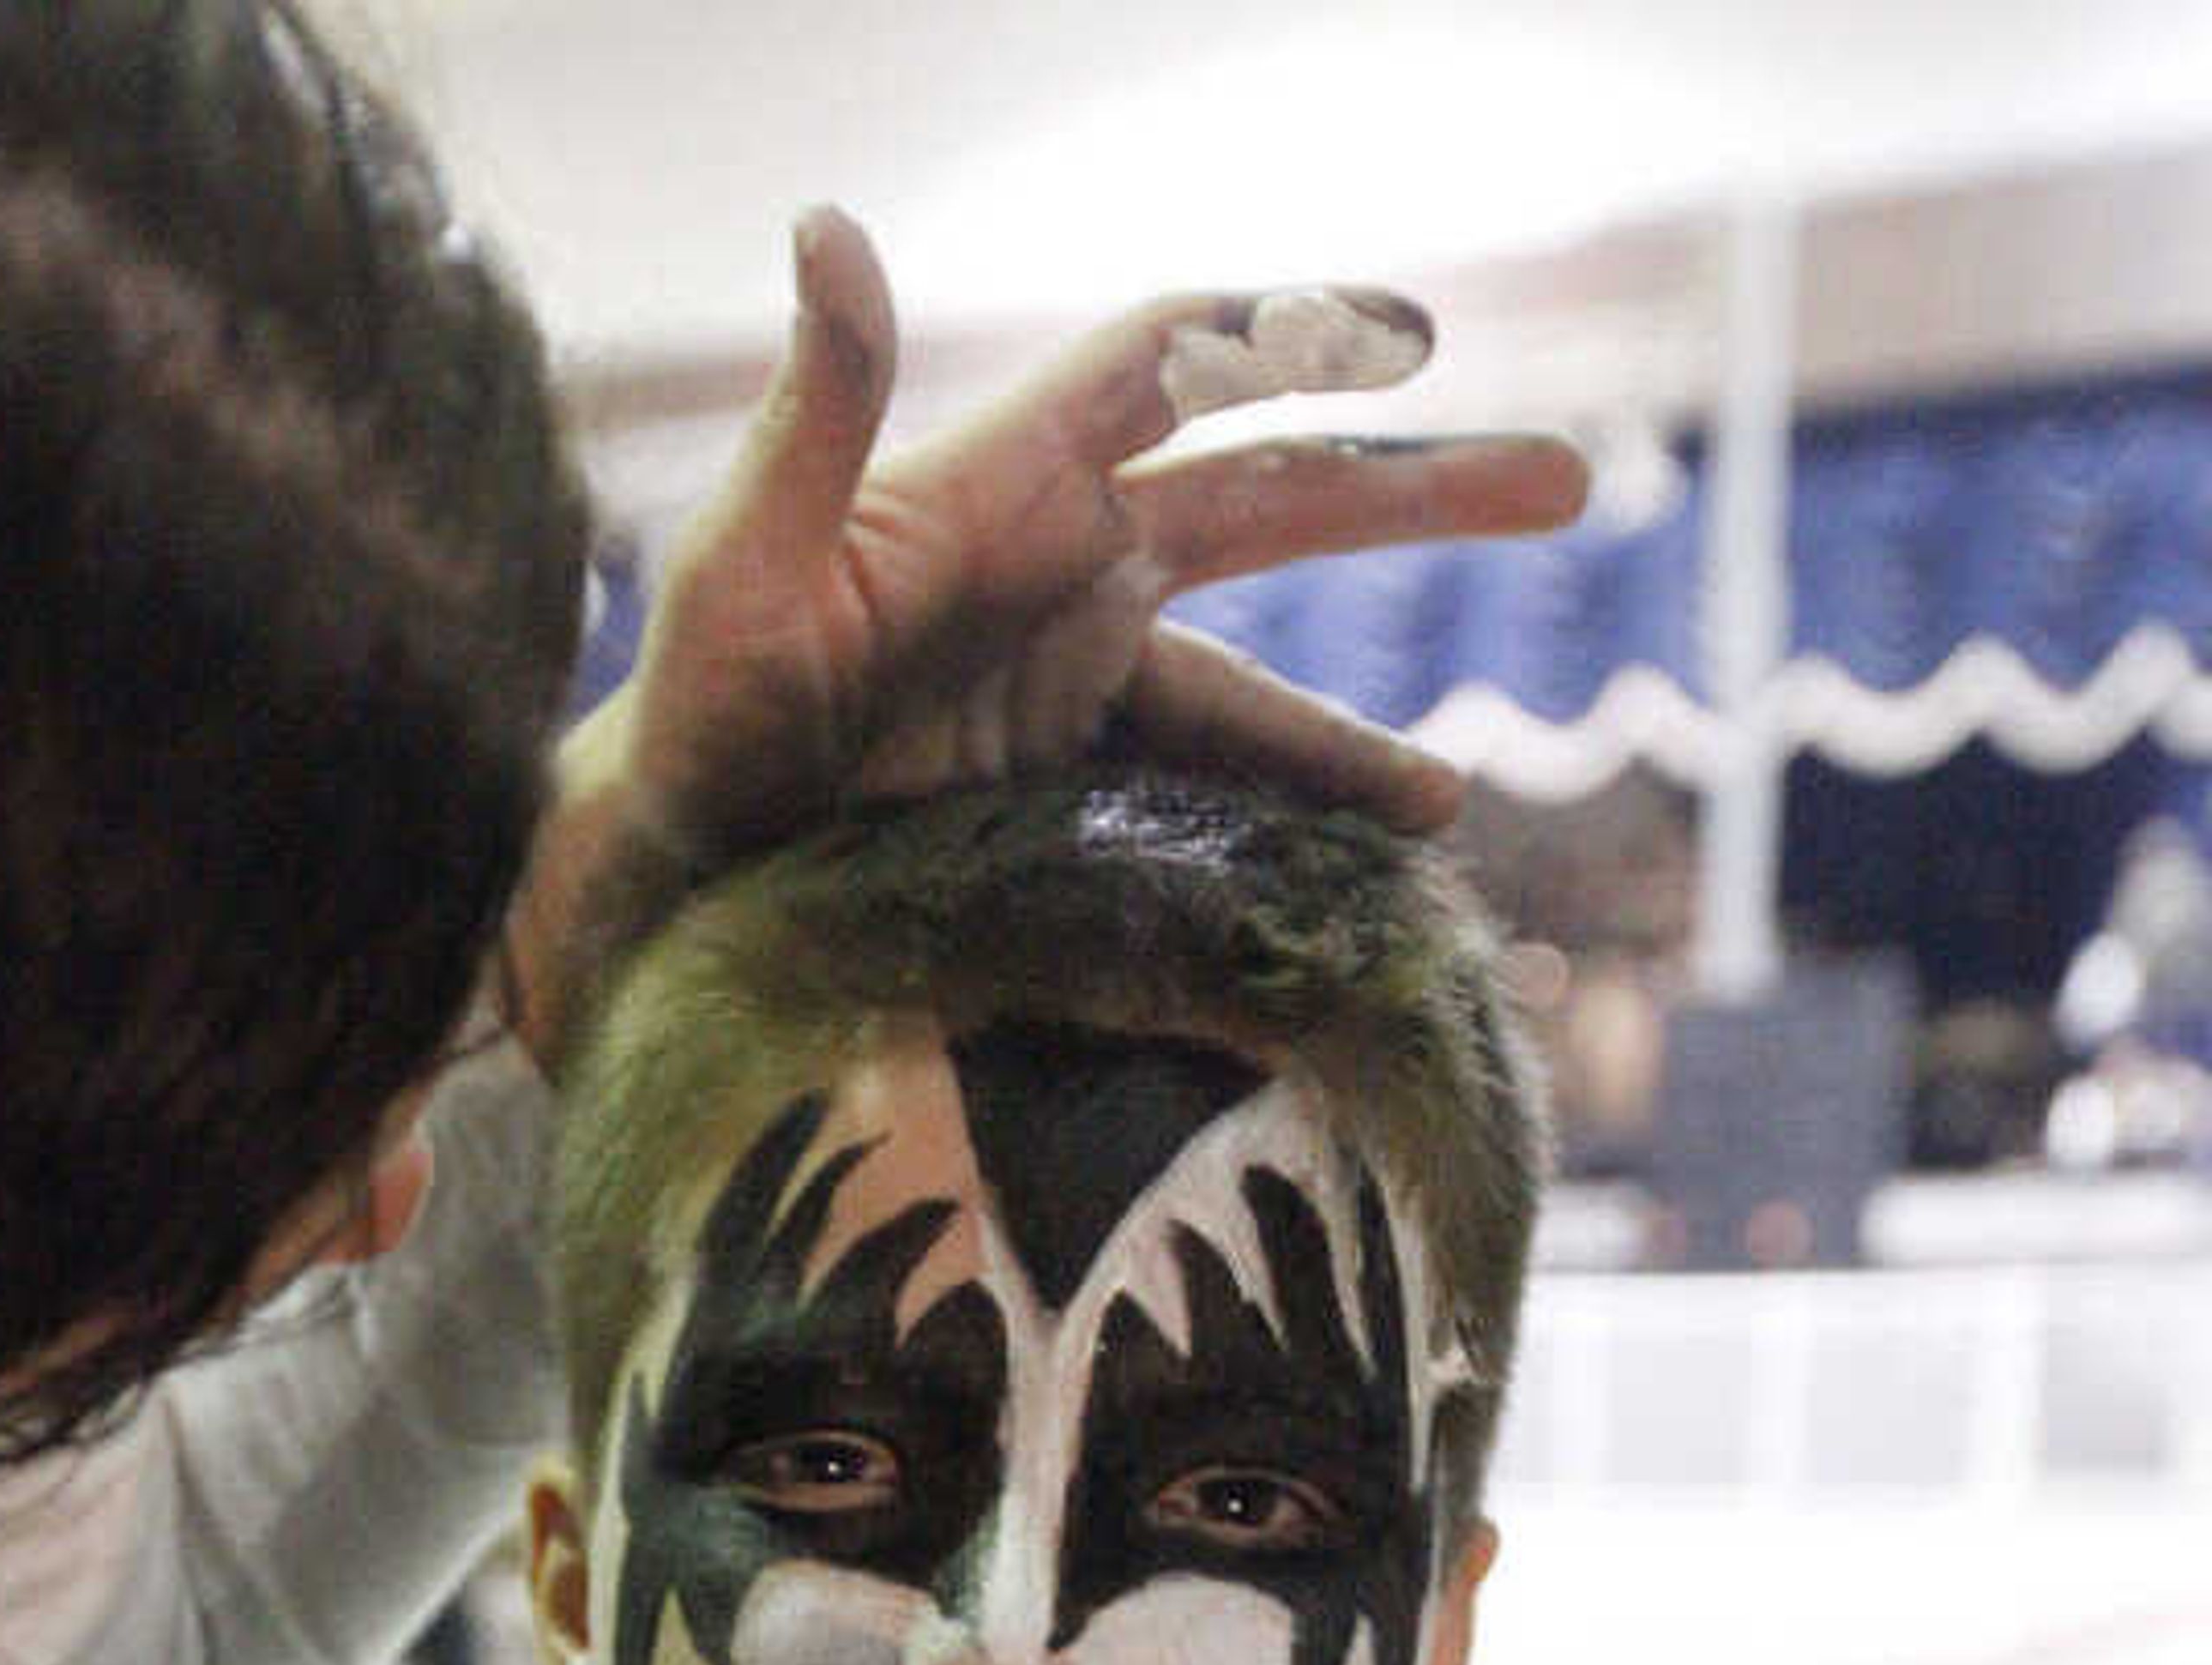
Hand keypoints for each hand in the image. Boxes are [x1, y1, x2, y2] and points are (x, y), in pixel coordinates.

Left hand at [499, 223, 1586, 1063]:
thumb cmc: (685, 719)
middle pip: (1267, 495)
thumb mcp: (737, 576)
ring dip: (1360, 738)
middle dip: (1415, 487)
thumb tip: (828, 223)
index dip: (1288, 328)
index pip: (1172, 364)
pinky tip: (1368, 881)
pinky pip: (1206, 798)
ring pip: (1254, 686)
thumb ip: (807, 414)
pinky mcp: (1067, 792)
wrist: (654, 877)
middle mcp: (1058, 568)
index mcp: (1002, 487)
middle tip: (1570, 479)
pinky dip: (1289, 831)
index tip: (1411, 332)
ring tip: (1449, 812)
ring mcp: (1070, 683)